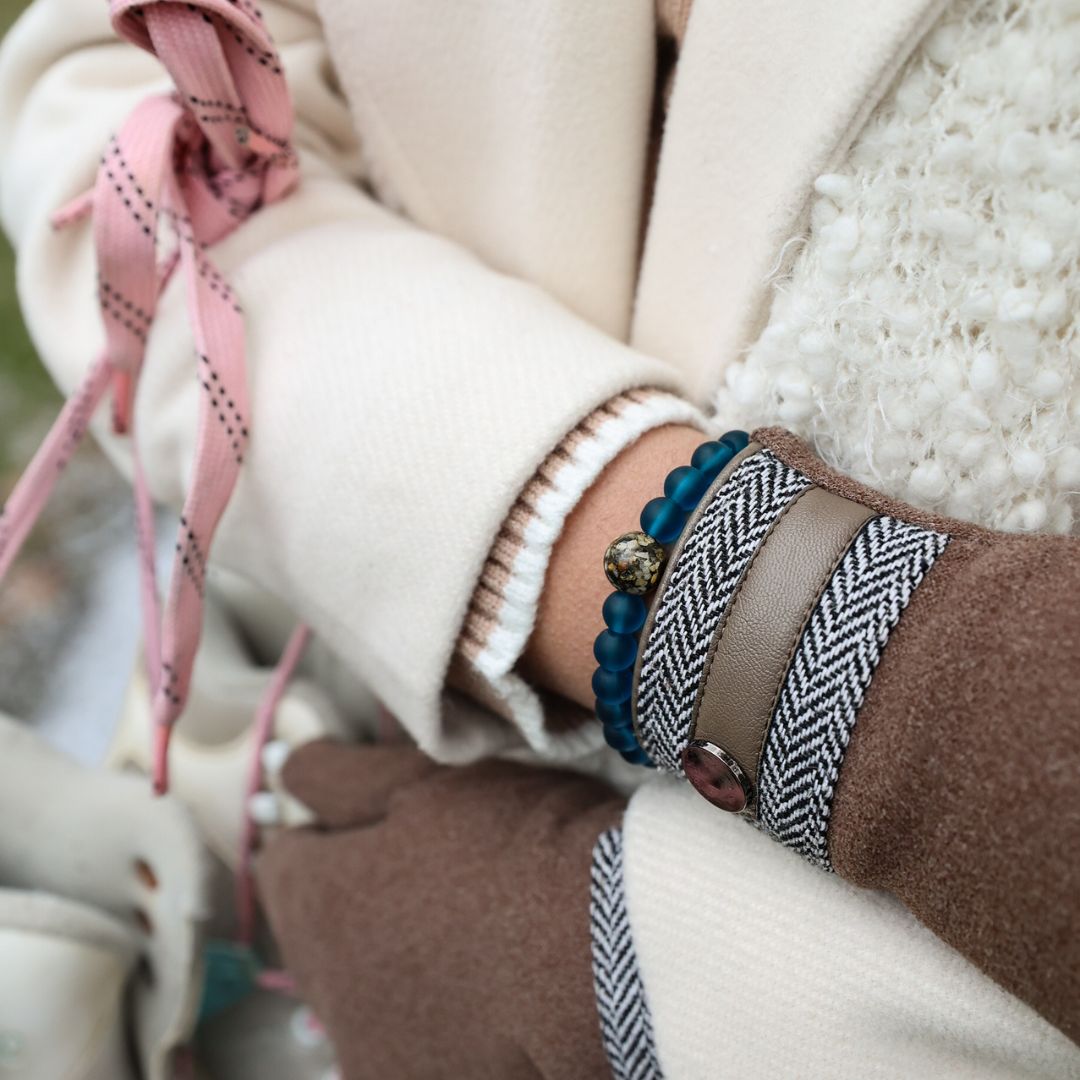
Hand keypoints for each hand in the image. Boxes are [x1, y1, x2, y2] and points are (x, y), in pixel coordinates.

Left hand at [256, 741, 624, 1078]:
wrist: (613, 945)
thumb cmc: (518, 842)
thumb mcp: (425, 780)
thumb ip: (340, 777)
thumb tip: (285, 770)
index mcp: (317, 900)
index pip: (285, 865)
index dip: (326, 837)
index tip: (375, 828)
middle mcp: (325, 989)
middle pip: (317, 937)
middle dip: (357, 905)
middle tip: (436, 880)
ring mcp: (371, 1051)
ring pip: (359, 996)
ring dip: (391, 968)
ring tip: (469, 940)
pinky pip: (406, 1045)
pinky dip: (430, 1021)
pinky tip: (485, 996)